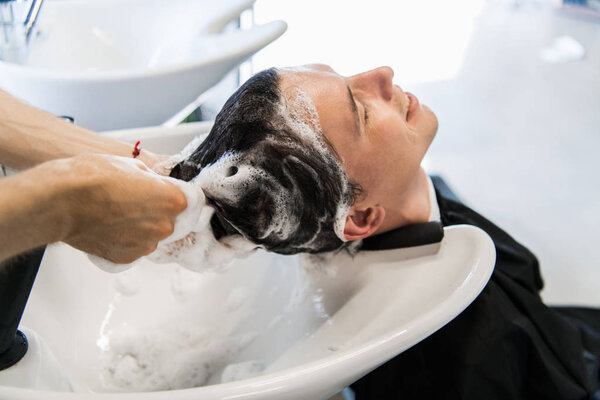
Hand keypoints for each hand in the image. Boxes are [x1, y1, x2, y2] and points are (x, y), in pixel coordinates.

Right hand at [55, 155, 186, 262]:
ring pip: (153, 235)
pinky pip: (134, 248)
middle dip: (160, 211)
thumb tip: (156, 185)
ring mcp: (145, 245)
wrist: (59, 201)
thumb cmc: (91, 178)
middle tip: (137, 201)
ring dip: (142, 227)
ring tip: (118, 213)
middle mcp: (164, 227)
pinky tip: (109, 226)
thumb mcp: (132, 166)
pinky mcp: (126, 258)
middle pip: (173, 220)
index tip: (173, 194)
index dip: (181, 195)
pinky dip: (126, 240)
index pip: (193, 201)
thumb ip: (153, 181)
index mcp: (172, 201)